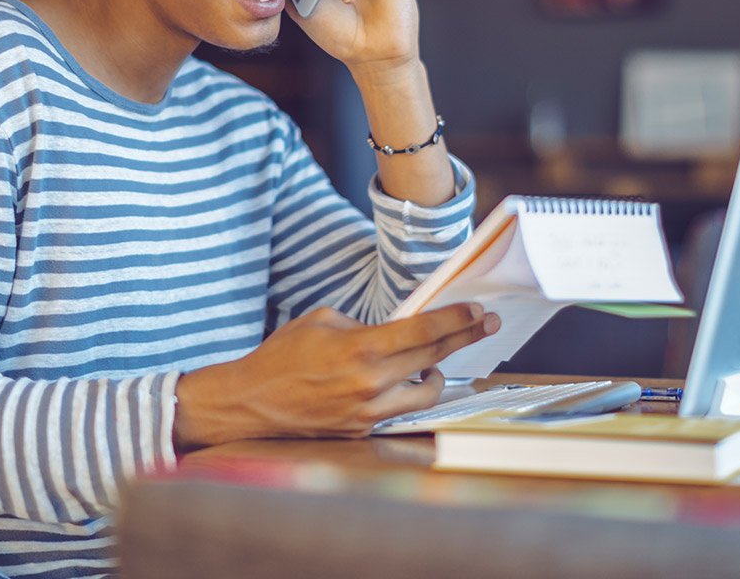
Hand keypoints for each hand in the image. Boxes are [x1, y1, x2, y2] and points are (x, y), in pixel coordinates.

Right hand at [172, 303, 499, 448]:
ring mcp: (368, 411)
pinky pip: (398, 410)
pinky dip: (407, 394)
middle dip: (465, 338)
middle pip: (434, 359)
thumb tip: (395, 332)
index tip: (479, 311)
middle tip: (487, 324)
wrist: (252, 402)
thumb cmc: (283, 355)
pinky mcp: (362, 429)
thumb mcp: (323, 320)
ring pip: (426, 394)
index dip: (456, 320)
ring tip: (436, 366)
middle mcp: (371, 383)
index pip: (423, 332)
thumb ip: (364, 325)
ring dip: (438, 376)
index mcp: (361, 349)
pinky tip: (405, 383)